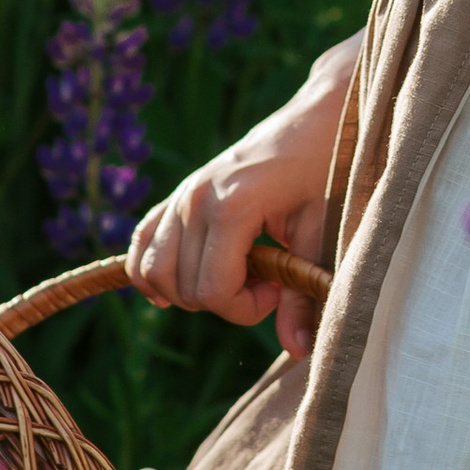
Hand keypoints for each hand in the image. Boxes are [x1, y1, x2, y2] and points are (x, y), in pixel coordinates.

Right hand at [125, 32, 359, 358]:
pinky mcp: (178, 194)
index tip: (279, 288)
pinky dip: (154, 271)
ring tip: (236, 276)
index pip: (211, 290)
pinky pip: (142, 243)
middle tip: (266, 280)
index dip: (245, 309)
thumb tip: (298, 351)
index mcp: (232, 205)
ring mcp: (182, 194)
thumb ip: (306, 293)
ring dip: (189, 290)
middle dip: (223, 300)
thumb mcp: (324, 231)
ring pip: (151, 271)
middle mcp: (196, 198)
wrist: (318, 118)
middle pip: (182, 286)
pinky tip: (190, 277)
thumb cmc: (328, 170)